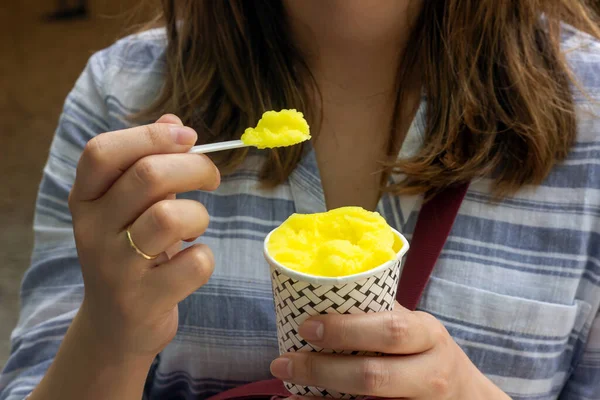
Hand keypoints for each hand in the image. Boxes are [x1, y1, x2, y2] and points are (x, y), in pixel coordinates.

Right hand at [69, 114, 219, 358]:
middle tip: (211, 178)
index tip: (189, 137)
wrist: (117, 326)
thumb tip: (174, 121)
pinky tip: (191, 262)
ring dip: (198, 216)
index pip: (102, 152)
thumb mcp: (128, 207)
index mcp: (85, 200)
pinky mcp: (143, 300)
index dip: (150, 136)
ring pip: (170, 217)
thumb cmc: (130, 253)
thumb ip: (147, 162)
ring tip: (196, 226)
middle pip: (148, 176)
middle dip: (195, 167)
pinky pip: (194, 264)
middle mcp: (92, 230)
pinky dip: (205, 258)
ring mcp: (115, 268)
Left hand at [270, 303, 509, 398]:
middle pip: (374, 376)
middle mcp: (431, 372)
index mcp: (428, 334)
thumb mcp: (417, 329)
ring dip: (321, 395)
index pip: (389, 331)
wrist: (468, 397)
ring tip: (289, 383)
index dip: (345, 331)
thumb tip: (323, 295)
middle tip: (286, 361)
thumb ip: (380, 314)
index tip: (307, 327)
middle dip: (323, 369)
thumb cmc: (429, 352)